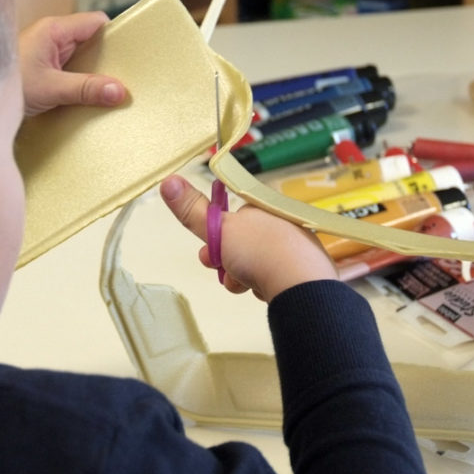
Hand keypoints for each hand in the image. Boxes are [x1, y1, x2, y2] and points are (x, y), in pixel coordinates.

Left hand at [18, 11, 127, 116]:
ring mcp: (46, 54)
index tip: (130, 55)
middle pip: (91, 41)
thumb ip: (86, 89)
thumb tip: (118, 90)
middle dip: (106, 60)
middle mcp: (51, 38)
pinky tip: (87, 98)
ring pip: (81, 58)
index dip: (114, 37)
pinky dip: (80, 84)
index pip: (96, 23)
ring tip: (107, 91)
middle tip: (122, 78)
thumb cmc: (4, 85)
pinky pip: (70, 72)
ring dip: (92, 75)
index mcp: (54, 30)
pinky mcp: (43, 70)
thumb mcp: (51, 89)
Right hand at [160, 175, 336, 301]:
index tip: (208, 253)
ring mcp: (298, 248)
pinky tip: (265, 292)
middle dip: (228, 261)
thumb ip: (192, 210)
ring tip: (245, 286)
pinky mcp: (306, 272)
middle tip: (223, 271)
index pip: (235, 218)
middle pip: (245, 242)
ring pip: (259, 263)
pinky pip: (277, 277)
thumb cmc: (259, 252)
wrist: (301, 285)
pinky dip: (266, 286)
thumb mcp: (219, 229)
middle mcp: (284, 224)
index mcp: (264, 208)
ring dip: (244, 277)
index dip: (217, 236)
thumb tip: (167, 180)